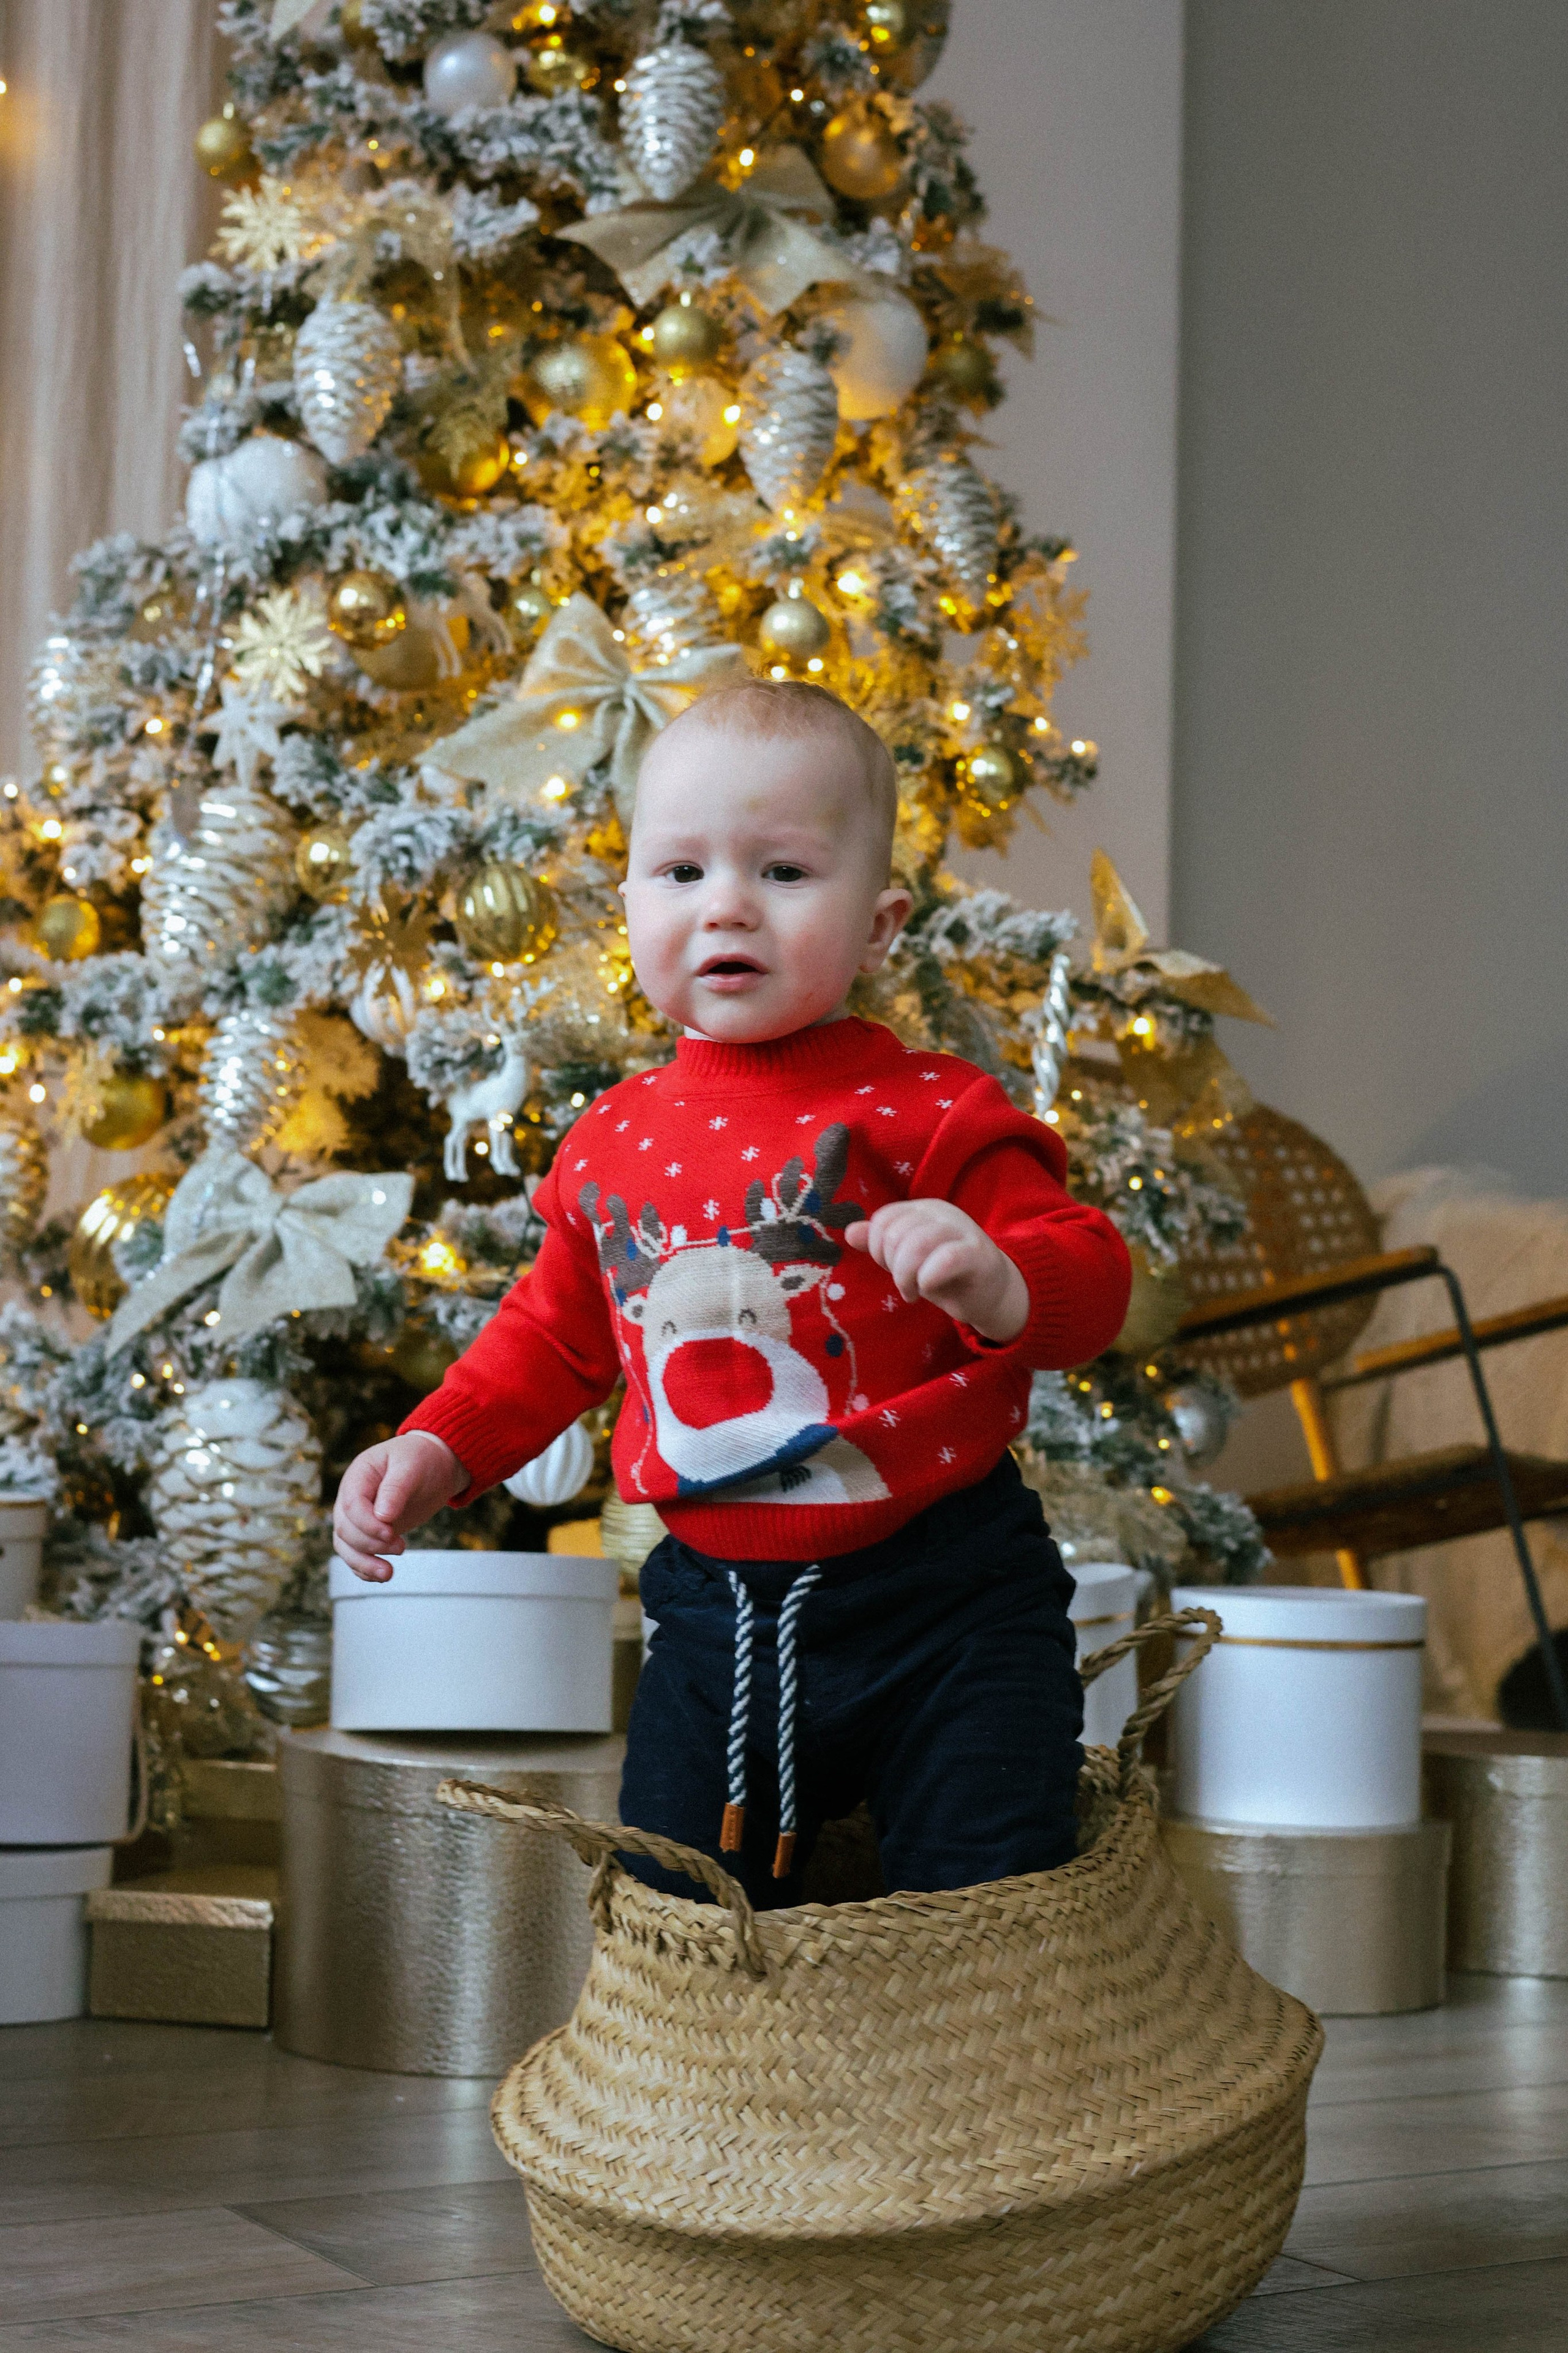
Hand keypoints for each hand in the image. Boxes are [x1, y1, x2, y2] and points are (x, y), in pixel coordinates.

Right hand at [333, 1433, 465, 1581]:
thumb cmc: (421, 1459)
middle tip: (401, 1547)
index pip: (351, 1506)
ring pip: (346, 1547)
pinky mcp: (369, 1533)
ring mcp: (358, 1517)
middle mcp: (351, 1498)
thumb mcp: (411, 1466)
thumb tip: (383, 1516)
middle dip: (370, 1544)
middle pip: (346, 1530)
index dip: (367, 1524)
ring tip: (388, 1574)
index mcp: (358, 1476)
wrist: (433, 1465)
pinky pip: (357, 1555)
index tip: (391, 1533)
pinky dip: (365, 1569)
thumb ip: (395, 1489)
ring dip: (363, 1563)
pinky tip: (381, 1576)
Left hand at [844, 1199, 1029, 1342]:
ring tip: (913, 1292)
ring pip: (915, 1245)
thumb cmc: (945, 1275)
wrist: (991, 1294)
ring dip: (906, 1276)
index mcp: (923, 1209)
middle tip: (906, 1284)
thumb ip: (880, 1244)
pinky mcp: (978, 1254)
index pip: (884, 1219)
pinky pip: (944, 1260)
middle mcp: (942, 1213)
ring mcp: (962, 1230)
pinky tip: (928, 1290)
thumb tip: (850, 1232)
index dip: (878, 1248)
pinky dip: (927, 1279)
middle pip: (895, 1233)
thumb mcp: (907, 1258)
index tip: (891, 1268)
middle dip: (892, 1266)